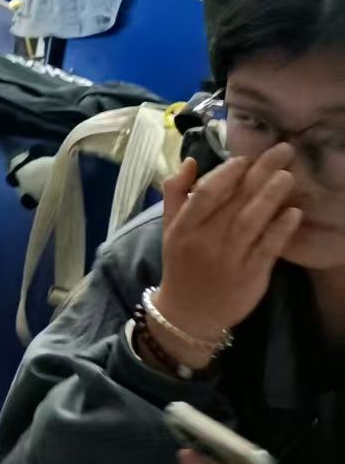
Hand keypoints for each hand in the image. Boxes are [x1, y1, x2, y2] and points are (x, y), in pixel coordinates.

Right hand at [151, 149, 302, 369]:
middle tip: (283, 150)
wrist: (189, 313)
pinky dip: (281, 229)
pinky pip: (268, 248)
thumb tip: (192, 161)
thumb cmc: (180, 264)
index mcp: (183, 227)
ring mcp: (230, 259)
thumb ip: (176, 193)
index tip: (246, 158)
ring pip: (252, 221)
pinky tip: (294, 213)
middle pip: (234, 201)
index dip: (227, 172)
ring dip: (272, 196)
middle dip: (260, 172)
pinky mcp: (251, 276)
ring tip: (289, 175)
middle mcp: (206, 241)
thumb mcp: (169, 227)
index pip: (207, 193)